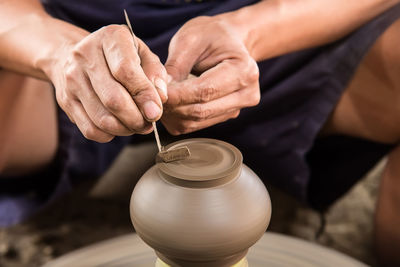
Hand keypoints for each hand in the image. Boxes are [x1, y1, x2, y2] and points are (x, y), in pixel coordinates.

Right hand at [48, 25, 167, 141]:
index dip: (144, 95)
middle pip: (114, 99)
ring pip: (102, 119)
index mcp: (110, 38)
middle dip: (137, 119)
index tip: (156, 111)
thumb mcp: (141, 53)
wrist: (71, 54)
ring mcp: (72, 80)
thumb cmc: (116, 56)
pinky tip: (119, 127)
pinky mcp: (66, 101)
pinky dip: (110, 135)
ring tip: (137, 126)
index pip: (126, 71)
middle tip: (149, 123)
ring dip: (125, 129)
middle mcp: (85, 56)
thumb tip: (160, 98)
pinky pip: (90, 130)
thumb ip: (155, 73)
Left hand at [162, 16, 259, 134]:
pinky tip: (169, 103)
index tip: (154, 91)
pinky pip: (196, 125)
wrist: (229, 40)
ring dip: (172, 114)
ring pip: (196, 122)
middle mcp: (246, 94)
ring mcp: (236, 108)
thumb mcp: (191, 39)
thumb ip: (175, 65)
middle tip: (151, 95)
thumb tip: (159, 90)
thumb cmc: (211, 35)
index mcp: (243, 70)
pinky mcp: (224, 116)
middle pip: (201, 111)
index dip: (177, 95)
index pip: (205, 91)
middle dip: (172, 106)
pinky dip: (177, 118)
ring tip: (158, 98)